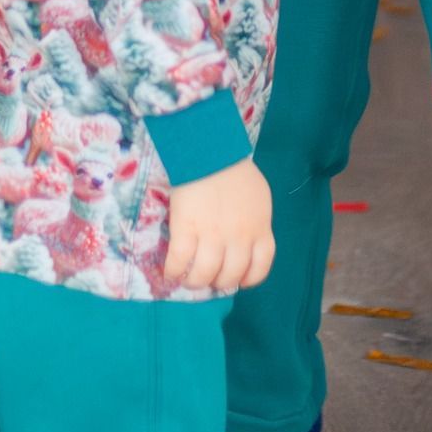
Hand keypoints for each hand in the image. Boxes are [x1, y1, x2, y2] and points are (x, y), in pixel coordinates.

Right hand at [165, 157, 274, 293]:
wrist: (210, 149)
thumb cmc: (233, 167)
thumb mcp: (258, 196)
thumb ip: (255, 220)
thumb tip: (246, 239)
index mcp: (259, 229)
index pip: (260, 268)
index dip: (248, 279)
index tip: (238, 279)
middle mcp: (239, 238)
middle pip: (231, 276)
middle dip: (219, 282)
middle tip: (209, 277)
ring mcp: (212, 236)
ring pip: (205, 275)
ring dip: (195, 282)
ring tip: (188, 279)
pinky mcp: (187, 229)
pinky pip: (180, 262)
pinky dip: (173, 271)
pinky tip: (171, 272)